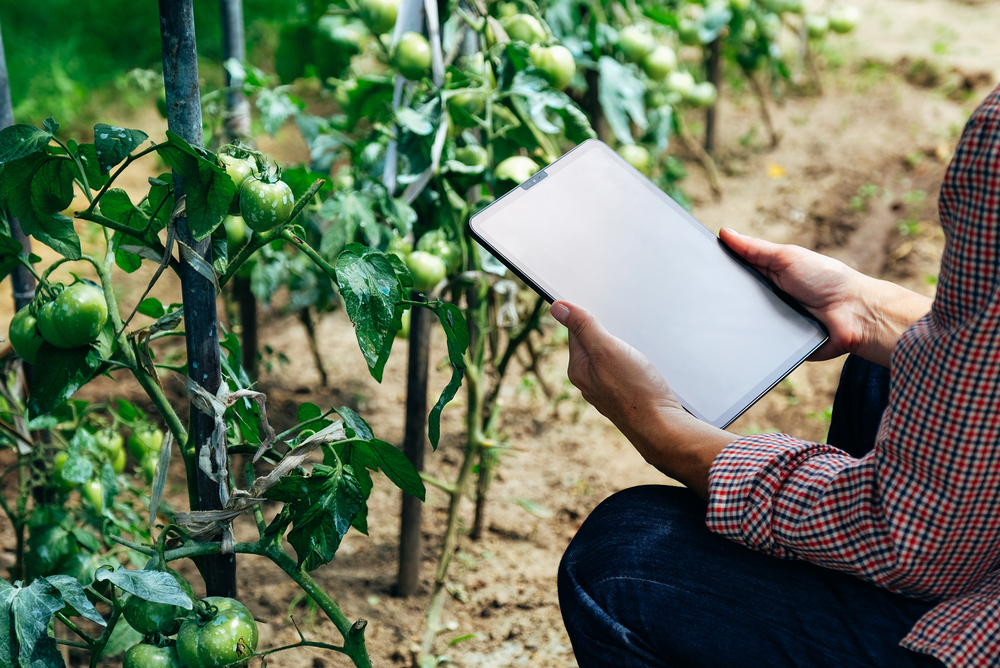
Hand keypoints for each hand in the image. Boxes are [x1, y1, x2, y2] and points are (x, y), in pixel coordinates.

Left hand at [551, 301, 733, 497]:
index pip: (576, 332)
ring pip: (611, 358)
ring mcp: (608, 389)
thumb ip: (583, 327)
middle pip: (593, 344)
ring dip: (622, 347)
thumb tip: (557, 307)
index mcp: (579, 369)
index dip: (588, 316)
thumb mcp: (607, 350)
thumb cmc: (636, 391)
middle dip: (607, 331)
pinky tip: (643, 365)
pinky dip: (632, 361)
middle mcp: (590, 381)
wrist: (663, 427)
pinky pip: (624, 370)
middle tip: (624, 326)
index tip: (602, 308)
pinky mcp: (627, 395)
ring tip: (636, 346)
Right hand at [719, 228, 930, 365]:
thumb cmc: (827, 279)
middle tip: (698, 293)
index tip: (693, 263)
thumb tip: (724, 232)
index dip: (716, 267)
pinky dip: (746, 340)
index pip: (734, 271)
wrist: (854, 315)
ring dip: (731, 319)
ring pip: (739, 322)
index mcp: (767, 275)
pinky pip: (753, 343)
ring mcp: (768, 322)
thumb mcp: (787, 257)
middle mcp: (765, 298)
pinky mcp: (774, 345)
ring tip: (713, 315)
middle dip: (719, 295)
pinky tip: (735, 337)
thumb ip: (754, 248)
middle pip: (732, 297)